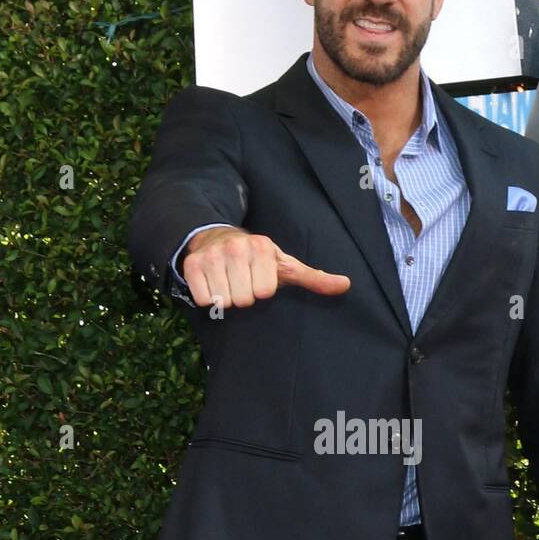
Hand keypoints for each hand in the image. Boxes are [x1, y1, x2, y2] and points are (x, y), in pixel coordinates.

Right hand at [180, 226, 350, 307]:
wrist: (217, 239)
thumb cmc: (257, 259)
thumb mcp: (285, 266)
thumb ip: (314, 278)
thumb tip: (346, 285)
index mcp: (262, 247)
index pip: (264, 292)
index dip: (261, 290)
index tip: (258, 278)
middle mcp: (236, 247)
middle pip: (244, 299)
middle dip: (243, 295)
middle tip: (241, 281)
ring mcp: (212, 255)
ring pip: (223, 300)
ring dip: (225, 297)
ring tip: (228, 281)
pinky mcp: (192, 265)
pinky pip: (203, 299)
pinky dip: (207, 296)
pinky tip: (212, 282)